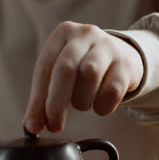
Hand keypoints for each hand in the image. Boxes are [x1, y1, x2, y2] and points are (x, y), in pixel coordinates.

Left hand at [23, 21, 143, 133]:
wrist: (123, 55)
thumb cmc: (83, 66)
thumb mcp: (61, 72)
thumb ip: (45, 96)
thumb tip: (32, 126)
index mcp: (63, 34)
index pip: (44, 69)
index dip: (37, 100)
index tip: (34, 126)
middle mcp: (85, 34)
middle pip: (65, 70)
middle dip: (56, 103)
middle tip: (54, 125)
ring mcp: (108, 46)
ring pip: (89, 75)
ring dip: (81, 100)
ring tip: (81, 103)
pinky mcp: (126, 63)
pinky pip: (113, 90)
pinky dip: (102, 105)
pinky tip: (99, 105)